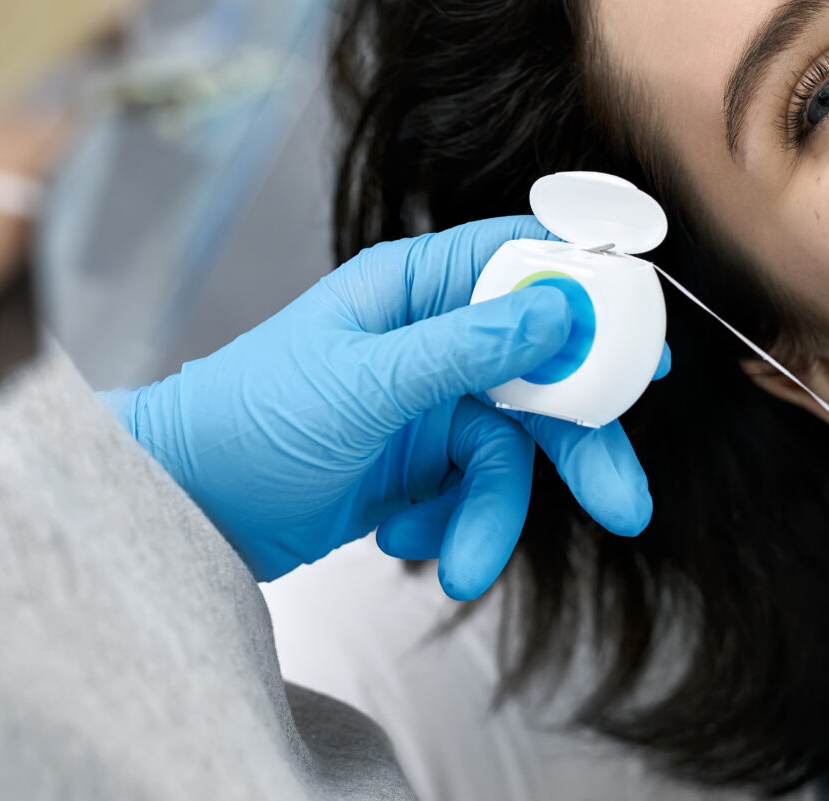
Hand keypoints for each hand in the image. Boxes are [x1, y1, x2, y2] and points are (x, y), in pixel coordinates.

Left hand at [105, 216, 668, 598]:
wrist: (181, 512)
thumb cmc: (246, 423)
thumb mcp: (364, 385)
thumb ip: (468, 348)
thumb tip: (559, 311)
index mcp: (415, 287)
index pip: (526, 261)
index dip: (593, 292)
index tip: (647, 340)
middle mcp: (432, 337)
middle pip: (543, 373)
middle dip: (579, 443)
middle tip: (623, 504)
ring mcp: (428, 404)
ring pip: (512, 451)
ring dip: (496, 514)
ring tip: (465, 566)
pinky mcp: (419, 465)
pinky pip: (476, 493)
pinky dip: (457, 525)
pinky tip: (408, 541)